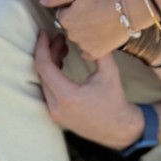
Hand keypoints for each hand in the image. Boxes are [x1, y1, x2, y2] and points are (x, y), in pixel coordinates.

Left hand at [33, 31, 142, 150]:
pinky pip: (48, 90)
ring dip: (50, 62)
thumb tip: (85, 33)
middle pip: (43, 72)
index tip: (43, 32)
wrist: (119, 128)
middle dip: (49, 51)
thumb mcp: (109, 71)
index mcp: (67, 95)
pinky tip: (61, 62)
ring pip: (44, 81)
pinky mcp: (57, 115)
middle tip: (59, 37)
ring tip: (63, 46)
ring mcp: (55, 113)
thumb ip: (97, 51)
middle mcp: (56, 106)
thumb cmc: (114, 99)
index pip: (44, 66)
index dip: (42, 46)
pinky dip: (52, 74)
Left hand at [40, 0, 127, 58]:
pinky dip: (91, 45)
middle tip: (92, 12)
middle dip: (76, 21)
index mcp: (66, 19)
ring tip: (98, 22)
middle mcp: (71, 35)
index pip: (62, 15)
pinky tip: (100, 36)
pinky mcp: (96, 54)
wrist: (130, 10)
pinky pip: (86, 51)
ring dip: (83, 33)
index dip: (72, 8)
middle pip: (69, 28)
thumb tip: (41, 2)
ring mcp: (83, 46)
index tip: (83, 4)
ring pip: (78, 39)